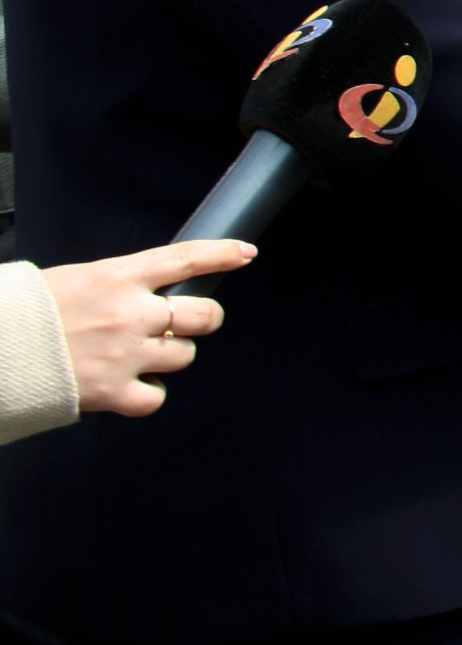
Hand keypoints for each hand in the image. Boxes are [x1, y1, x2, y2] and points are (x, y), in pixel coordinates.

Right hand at [41, 239, 254, 417]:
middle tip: (186, 324)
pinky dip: (149, 394)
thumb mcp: (77, 280)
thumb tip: (151, 292)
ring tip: (139, 355)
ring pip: (185, 355)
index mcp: (118, 276)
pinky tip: (133, 386)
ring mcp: (125, 353)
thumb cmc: (27, 313)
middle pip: (203, 315)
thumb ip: (119, 285)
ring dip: (171, 356)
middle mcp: (130, 313)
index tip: (246, 253)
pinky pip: (157, 396)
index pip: (186, 259)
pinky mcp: (112, 391)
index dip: (222, 254)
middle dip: (203, 319)